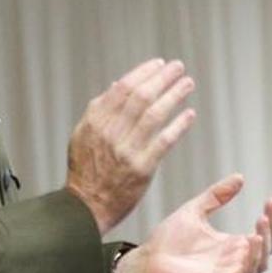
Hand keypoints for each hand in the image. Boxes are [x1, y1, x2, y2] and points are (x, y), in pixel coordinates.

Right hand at [65, 59, 196, 233]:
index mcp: (95, 121)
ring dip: (174, 95)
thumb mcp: (82, 136)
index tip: (158, 64)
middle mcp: (110, 133)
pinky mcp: (142, 168)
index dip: (143, 73)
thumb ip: (99, 110)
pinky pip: (164, 141)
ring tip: (187, 84)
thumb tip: (116, 85)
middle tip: (178, 67)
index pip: (123, 88)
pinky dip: (178, 125)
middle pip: (141, 96)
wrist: (86, 208)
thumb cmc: (85, 173)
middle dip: (162, 78)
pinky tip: (189, 114)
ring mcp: (127, 150)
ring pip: (154, 114)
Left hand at [111, 179, 271, 272]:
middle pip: (269, 248)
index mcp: (232, 246)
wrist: (146, 260)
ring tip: (262, 220)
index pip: (265, 236)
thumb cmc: (167, 241)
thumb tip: (240, 177)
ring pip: (261, 264)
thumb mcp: (195, 210)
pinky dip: (252, 258)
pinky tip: (251, 239)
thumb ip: (217, 196)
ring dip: (266, 242)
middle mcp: (234, 262)